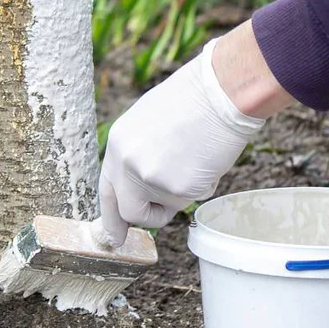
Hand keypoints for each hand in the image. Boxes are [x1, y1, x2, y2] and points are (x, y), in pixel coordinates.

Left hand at [93, 20, 294, 247]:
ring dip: (181, 192)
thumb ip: (140, 154)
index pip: (108, 190)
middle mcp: (128, 164)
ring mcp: (152, 178)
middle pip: (130, 211)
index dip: (112, 215)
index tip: (114, 236)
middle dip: (147, 217)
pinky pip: (191, 198)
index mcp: (118, 145)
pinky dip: (202, 184)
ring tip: (195, 157)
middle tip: (159, 217)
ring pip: (167, 205)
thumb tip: (141, 185)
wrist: (220, 91)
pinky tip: (207, 158)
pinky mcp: (179, 188)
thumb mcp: (149, 122)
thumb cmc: (193, 100)